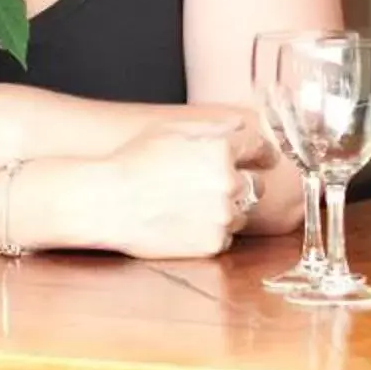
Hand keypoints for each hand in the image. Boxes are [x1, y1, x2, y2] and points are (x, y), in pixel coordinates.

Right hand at [89, 119, 267, 262]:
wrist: (107, 201)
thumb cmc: (133, 161)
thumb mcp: (171, 131)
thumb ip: (214, 126)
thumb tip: (242, 126)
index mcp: (222, 150)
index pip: (261, 151)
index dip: (262, 154)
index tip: (262, 159)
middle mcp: (229, 182)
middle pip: (257, 185)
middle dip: (240, 185)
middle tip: (210, 187)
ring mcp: (222, 216)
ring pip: (241, 214)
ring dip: (226, 210)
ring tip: (191, 207)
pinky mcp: (213, 243)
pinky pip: (225, 238)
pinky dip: (212, 232)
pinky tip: (185, 224)